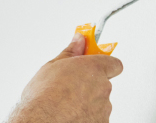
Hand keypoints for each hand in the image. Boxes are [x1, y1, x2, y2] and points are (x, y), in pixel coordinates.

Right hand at [7, 33, 122, 122]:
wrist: (42, 120)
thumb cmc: (44, 96)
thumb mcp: (53, 66)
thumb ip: (71, 52)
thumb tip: (79, 41)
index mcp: (94, 69)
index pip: (113, 63)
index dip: (104, 63)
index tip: (93, 62)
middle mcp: (103, 87)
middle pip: (103, 83)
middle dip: (90, 84)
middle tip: (71, 86)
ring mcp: (103, 108)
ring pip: (99, 102)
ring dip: (87, 101)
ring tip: (66, 103)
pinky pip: (96, 117)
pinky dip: (85, 116)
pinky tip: (69, 114)